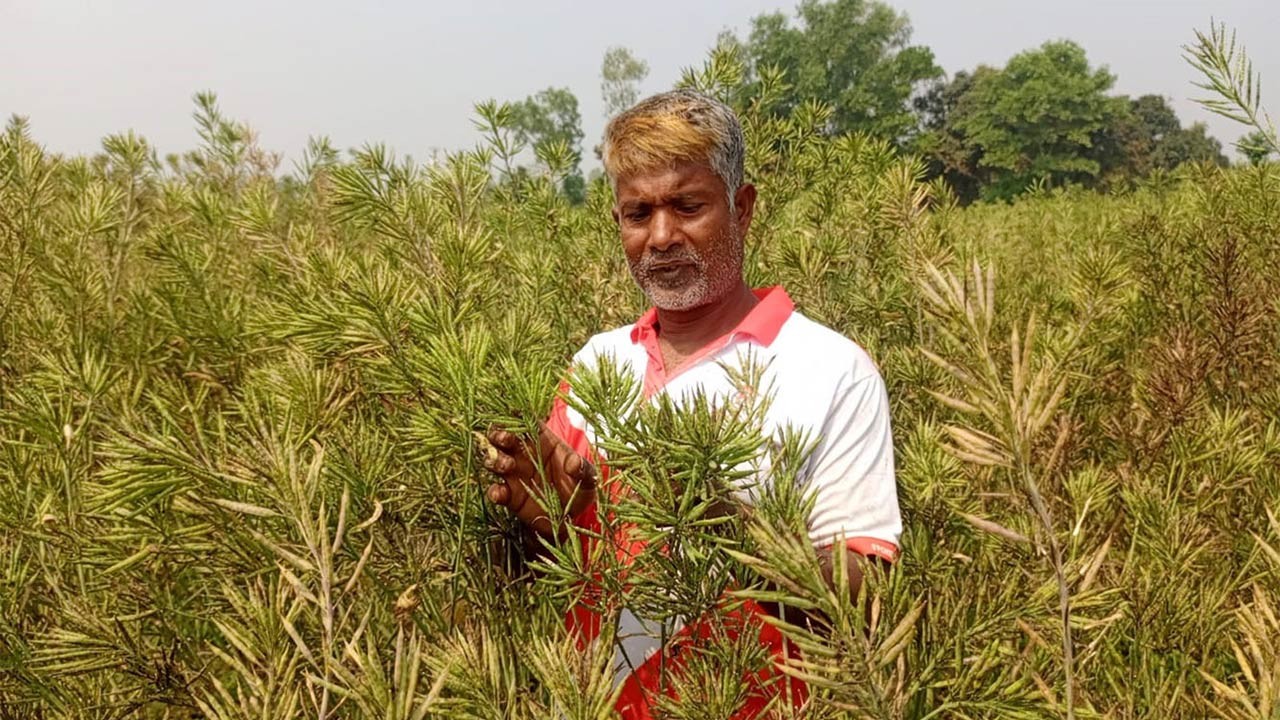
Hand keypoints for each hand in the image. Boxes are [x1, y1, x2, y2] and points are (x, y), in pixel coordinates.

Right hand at [481, 423, 596, 537]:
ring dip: (495, 459)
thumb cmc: (580, 490)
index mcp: (543, 441)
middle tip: (505, 439)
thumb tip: (573, 463)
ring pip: (494, 459)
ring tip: (506, 465)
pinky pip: (495, 490)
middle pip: (503, 436)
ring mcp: (514, 474)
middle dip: (499, 434)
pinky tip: (500, 493)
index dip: (517, 415)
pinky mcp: (509, 495)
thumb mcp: (588, 480)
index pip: (527, 422)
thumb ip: (583, 470)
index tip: (513, 413)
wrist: (571, 518)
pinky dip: (494, 491)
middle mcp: (524, 454)